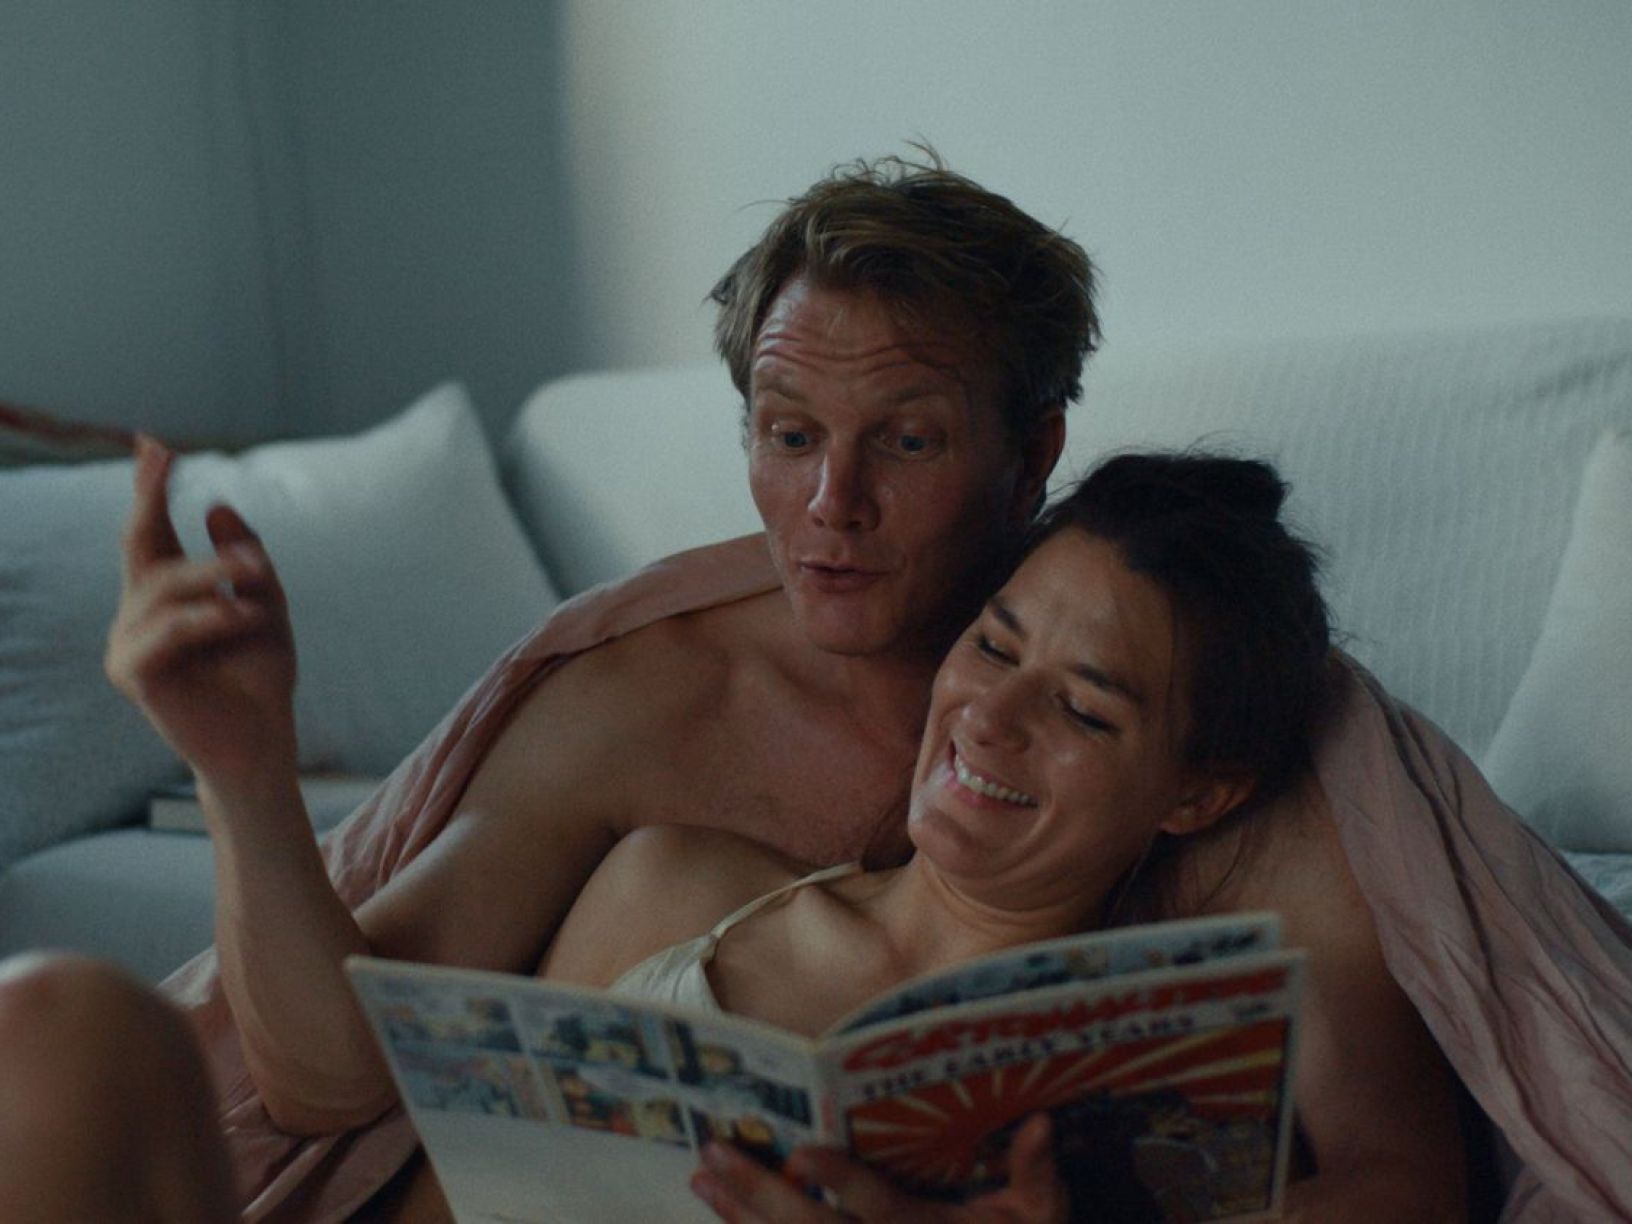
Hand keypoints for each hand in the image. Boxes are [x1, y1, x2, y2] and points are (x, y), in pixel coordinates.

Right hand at [104, 437, 298, 782]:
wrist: (262, 741)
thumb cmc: (260, 676)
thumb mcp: (266, 605)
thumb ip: (244, 559)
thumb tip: (216, 505)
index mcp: (164, 596)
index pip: (149, 532)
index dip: (147, 487)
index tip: (152, 442)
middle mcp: (137, 614)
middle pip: (138, 544)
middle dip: (148, 496)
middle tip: (164, 455)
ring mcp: (129, 644)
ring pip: (165, 585)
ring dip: (216, 574)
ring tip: (258, 575)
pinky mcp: (134, 675)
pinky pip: (169, 629)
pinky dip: (210, 618)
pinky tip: (245, 616)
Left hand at [690, 1114, 1067, 1223]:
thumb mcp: (1044, 1216)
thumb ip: (1036, 1172)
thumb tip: (1039, 1120)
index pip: (878, 1209)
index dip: (842, 1181)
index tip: (803, 1153)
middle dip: (762, 1196)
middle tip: (716, 1156)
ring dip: (743, 1220)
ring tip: (703, 1181)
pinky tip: (723, 1216)